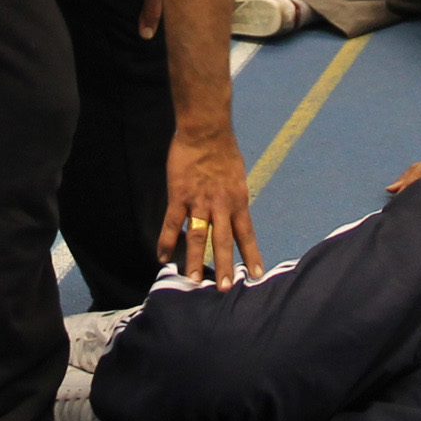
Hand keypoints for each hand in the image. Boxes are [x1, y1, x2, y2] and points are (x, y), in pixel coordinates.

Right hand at [158, 132, 262, 288]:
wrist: (206, 130)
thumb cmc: (223, 150)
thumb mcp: (237, 177)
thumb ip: (234, 198)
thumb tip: (234, 212)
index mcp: (238, 201)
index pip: (246, 234)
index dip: (251, 255)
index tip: (257, 275)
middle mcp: (221, 205)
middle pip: (224, 241)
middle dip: (225, 266)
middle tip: (226, 289)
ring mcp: (199, 201)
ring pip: (199, 236)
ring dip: (196, 260)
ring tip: (195, 281)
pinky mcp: (179, 195)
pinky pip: (172, 223)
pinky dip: (167, 241)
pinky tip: (163, 257)